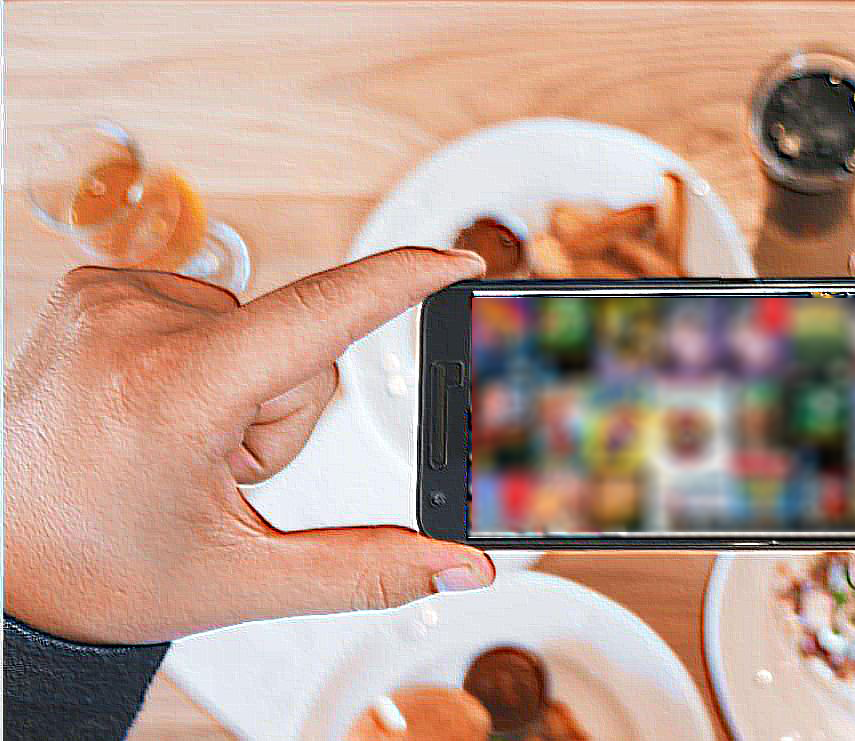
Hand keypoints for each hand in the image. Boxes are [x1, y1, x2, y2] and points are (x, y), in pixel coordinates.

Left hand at [4, 247, 493, 644]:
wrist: (4, 566)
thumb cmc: (102, 571)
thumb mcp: (244, 577)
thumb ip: (369, 568)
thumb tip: (460, 568)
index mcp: (173, 394)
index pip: (319, 315)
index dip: (401, 281)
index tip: (456, 261)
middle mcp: (132, 326)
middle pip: (297, 343)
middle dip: (284, 410)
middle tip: (217, 465)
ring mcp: (107, 299)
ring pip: (256, 325)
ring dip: (245, 385)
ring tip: (181, 439)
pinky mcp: (96, 289)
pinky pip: (206, 308)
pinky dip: (206, 358)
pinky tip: (160, 407)